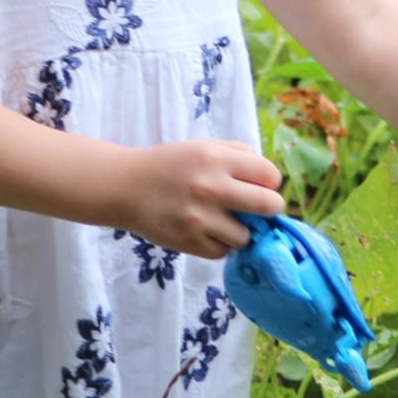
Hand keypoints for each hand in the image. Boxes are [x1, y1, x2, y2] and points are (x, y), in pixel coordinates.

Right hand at [113, 140, 283, 258]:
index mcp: (216, 158)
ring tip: (222, 220)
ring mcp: (200, 218)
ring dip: (240, 230)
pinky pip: (223, 251)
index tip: (261, 186)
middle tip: (257, 209)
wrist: (125, 187)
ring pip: (247, 236)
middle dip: (268, 208)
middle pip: (269, 206)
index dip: (270, 182)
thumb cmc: (171, 165)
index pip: (270, 175)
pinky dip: (219, 244)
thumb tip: (273, 181)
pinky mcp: (189, 242)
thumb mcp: (204, 147)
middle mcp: (210, 187)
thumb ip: (240, 156)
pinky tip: (205, 230)